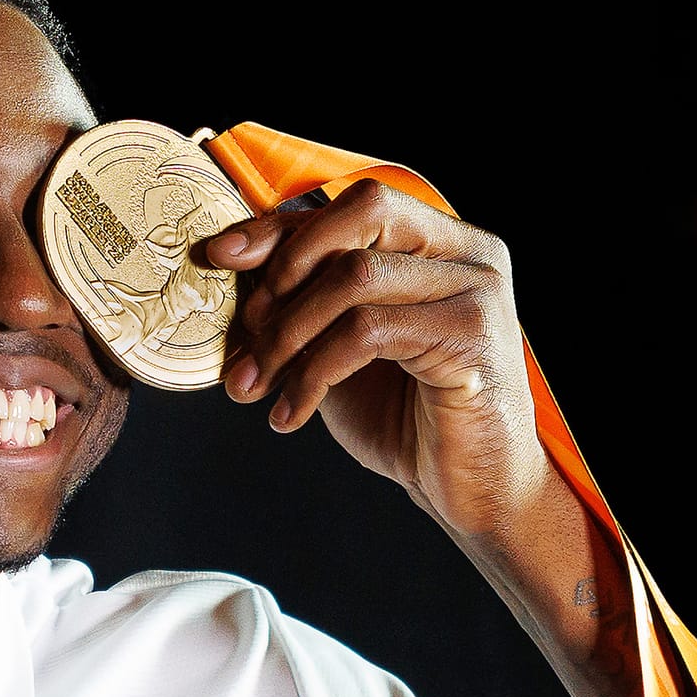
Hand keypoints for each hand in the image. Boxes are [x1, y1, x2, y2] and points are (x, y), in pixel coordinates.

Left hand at [207, 179, 548, 537]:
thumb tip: (232, 264)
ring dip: (287, 335)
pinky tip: (290, 413)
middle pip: (363, 212)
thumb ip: (302, 301)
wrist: (469, 488)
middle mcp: (468, 251)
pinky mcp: (473, 335)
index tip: (220, 256)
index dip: (280, 226)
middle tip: (247, 333)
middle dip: (287, 270)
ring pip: (356, 275)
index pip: (351, 207)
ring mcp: (477, 288)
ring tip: (253, 386)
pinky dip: (313, 374)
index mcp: (439, 241)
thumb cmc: (406, 417)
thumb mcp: (336, 348)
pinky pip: (368, 332)